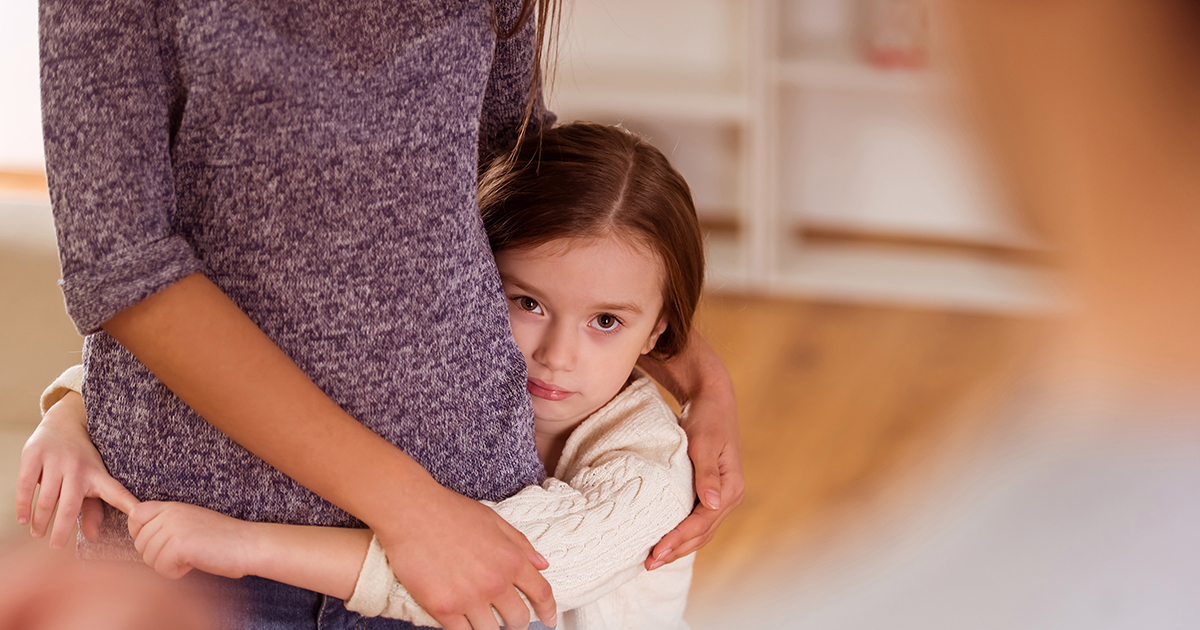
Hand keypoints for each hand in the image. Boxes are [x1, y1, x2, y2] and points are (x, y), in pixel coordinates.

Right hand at [16, 392, 139, 547]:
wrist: (66, 422)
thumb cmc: (82, 461)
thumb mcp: (93, 481)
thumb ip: (94, 510)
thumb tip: (92, 537)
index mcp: (98, 475)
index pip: (116, 492)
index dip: (129, 505)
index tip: (139, 519)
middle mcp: (78, 468)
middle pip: (69, 506)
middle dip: (62, 529)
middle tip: (56, 546)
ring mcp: (55, 461)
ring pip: (46, 499)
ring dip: (40, 520)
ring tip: (38, 533)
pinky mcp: (34, 456)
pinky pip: (26, 485)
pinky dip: (23, 505)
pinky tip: (23, 519)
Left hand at [128, 501, 258, 579]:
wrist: (248, 544)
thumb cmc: (223, 539)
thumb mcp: (191, 522)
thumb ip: (167, 524)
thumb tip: (139, 538)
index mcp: (173, 506)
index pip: (135, 516)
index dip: (141, 533)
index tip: (161, 543)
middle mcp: (170, 513)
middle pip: (139, 543)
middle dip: (158, 556)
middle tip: (184, 553)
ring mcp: (174, 528)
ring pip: (149, 558)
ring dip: (168, 565)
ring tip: (192, 557)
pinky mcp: (179, 545)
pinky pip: (161, 568)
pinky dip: (177, 572)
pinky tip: (194, 563)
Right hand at [372, 482, 556, 629]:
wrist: (411, 511)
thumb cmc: (450, 511)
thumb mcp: (494, 520)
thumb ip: (520, 544)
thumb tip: (542, 563)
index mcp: (511, 560)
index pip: (541, 593)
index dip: (549, 610)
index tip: (549, 620)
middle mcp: (495, 582)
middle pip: (518, 619)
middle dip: (517, 623)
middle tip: (510, 622)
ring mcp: (469, 598)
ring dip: (489, 628)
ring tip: (483, 620)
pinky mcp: (443, 608)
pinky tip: (462, 624)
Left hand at [638, 331, 743, 569]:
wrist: (711, 399)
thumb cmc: (706, 418)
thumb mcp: (704, 443)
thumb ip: (707, 474)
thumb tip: (711, 504)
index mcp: (730, 488)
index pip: (702, 523)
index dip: (679, 539)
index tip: (656, 551)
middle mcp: (729, 496)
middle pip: (702, 533)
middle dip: (676, 549)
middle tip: (649, 563)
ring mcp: (720, 495)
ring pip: (700, 531)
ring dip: (679, 545)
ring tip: (654, 558)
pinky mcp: (709, 491)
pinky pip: (697, 520)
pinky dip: (682, 532)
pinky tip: (665, 538)